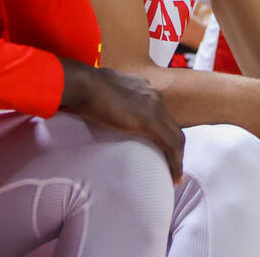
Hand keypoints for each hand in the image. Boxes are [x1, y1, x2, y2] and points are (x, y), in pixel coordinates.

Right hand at [59, 58, 184, 183]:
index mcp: (142, 87)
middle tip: (171, 167)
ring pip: (176, 137)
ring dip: (178, 158)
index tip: (160, 150)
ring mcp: (154, 106)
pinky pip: (170, 145)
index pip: (160, 113)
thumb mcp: (101, 92)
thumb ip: (108, 101)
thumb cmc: (82, 88)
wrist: (81, 83)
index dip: (163, 133)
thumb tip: (99, 111)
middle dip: (175, 149)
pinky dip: (175, 163)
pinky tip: (173, 177)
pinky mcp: (149, 120)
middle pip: (172, 126)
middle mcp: (153, 94)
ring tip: (174, 176)